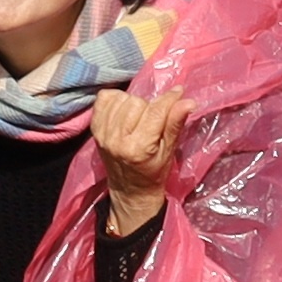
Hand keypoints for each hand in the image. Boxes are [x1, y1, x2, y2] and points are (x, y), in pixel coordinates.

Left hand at [87, 74, 186, 224]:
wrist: (130, 189)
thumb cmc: (154, 171)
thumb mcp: (169, 150)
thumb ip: (175, 124)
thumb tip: (188, 101)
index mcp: (138, 148)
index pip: (155, 112)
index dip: (169, 99)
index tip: (178, 92)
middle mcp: (116, 139)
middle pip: (137, 102)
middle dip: (149, 107)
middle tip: (153, 120)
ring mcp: (102, 133)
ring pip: (122, 99)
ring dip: (133, 104)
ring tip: (138, 118)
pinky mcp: (94, 128)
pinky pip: (104, 98)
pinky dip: (116, 100)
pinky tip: (124, 112)